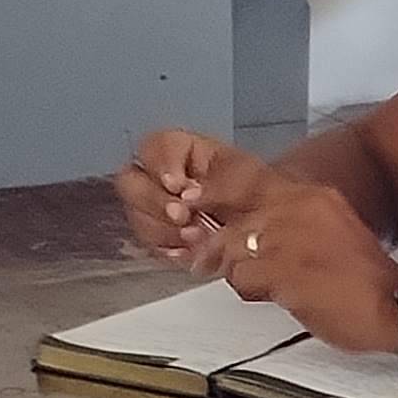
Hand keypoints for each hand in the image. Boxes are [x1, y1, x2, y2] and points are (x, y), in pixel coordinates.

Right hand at [114, 129, 279, 271]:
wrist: (267, 230)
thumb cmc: (259, 193)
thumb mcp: (247, 176)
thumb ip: (217, 183)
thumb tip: (189, 197)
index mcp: (182, 151)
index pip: (153, 146)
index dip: (160, 165)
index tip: (177, 184)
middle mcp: (162, 177)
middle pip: (130, 182)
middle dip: (154, 202)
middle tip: (183, 216)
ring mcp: (157, 210)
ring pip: (137, 216)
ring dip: (164, 229)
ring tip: (197, 236)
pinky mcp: (162, 239)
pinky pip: (151, 245)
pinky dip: (171, 249)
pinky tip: (193, 250)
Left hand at [219, 175, 397, 352]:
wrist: (397, 307)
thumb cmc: (367, 282)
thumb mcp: (331, 233)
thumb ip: (294, 228)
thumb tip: (259, 238)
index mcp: (313, 196)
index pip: (248, 185)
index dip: (222, 201)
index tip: (206, 210)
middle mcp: (298, 208)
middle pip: (234, 218)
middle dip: (226, 245)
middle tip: (230, 263)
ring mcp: (288, 237)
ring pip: (231, 247)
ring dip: (239, 271)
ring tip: (264, 285)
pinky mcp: (282, 269)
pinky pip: (240, 277)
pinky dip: (249, 291)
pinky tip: (274, 296)